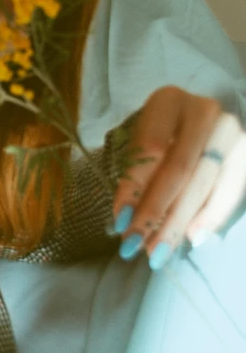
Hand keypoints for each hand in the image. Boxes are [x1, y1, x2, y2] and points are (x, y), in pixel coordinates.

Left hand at [111, 86, 245, 269]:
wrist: (196, 119)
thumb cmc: (160, 134)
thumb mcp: (140, 144)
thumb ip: (134, 174)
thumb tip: (125, 221)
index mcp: (168, 101)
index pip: (150, 147)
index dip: (135, 186)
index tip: (119, 222)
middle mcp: (203, 111)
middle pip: (179, 169)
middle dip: (155, 212)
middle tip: (135, 246)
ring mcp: (230, 131)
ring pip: (204, 183)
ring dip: (178, 222)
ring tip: (158, 250)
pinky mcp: (245, 151)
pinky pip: (231, 189)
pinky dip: (211, 216)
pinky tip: (192, 237)